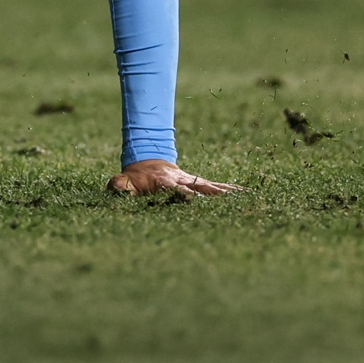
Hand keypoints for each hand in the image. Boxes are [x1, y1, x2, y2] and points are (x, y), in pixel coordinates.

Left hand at [107, 159, 241, 196]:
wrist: (148, 162)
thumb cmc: (134, 178)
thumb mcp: (122, 181)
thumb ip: (119, 186)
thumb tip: (116, 188)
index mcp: (164, 182)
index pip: (175, 188)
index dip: (183, 193)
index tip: (192, 198)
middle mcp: (182, 180)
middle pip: (199, 187)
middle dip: (212, 193)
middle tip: (227, 200)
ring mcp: (193, 181)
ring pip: (211, 186)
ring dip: (226, 192)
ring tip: (245, 197)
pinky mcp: (200, 183)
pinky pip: (217, 186)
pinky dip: (231, 189)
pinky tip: (247, 193)